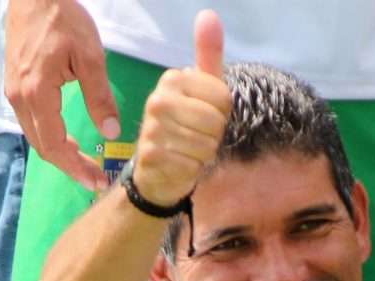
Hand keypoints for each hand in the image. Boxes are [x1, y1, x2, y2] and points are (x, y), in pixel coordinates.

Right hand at [5, 0, 119, 189]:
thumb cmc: (63, 19)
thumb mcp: (91, 56)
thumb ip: (99, 96)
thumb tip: (110, 132)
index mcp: (37, 94)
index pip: (55, 146)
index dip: (77, 168)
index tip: (98, 181)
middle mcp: (20, 98)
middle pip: (43, 147)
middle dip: (70, 167)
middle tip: (96, 179)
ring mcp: (14, 92)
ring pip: (36, 137)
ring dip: (60, 154)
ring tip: (86, 164)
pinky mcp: (16, 86)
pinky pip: (31, 123)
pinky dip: (51, 138)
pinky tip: (70, 141)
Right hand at [131, 10, 230, 206]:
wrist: (157, 170)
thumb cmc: (186, 127)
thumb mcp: (202, 91)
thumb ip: (208, 56)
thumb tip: (209, 14)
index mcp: (173, 79)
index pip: (223, 98)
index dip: (222, 115)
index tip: (204, 118)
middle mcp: (158, 98)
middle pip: (215, 121)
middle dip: (214, 136)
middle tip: (197, 137)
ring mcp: (151, 127)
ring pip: (206, 144)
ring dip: (204, 154)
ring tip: (188, 150)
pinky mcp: (151, 154)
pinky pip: (192, 163)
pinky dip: (192, 169)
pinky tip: (179, 164)